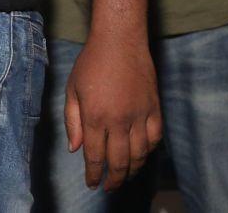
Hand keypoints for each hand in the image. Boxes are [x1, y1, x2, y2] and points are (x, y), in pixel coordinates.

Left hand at [66, 33, 162, 190]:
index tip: (92, 183)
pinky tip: (141, 155)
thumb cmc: (91, 63)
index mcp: (95, 116)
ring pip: (139, 154)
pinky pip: (155, 138)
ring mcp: (139, 115)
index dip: (93, 174)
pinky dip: (149, 150)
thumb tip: (75, 149)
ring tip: (125, 176)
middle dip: (113, 179)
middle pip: (118, 161)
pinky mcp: (154, 108)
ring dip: (132, 170)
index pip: (94, 156)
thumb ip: (72, 121)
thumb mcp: (72, 89)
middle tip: (109, 187)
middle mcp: (118, 120)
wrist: (120, 41)